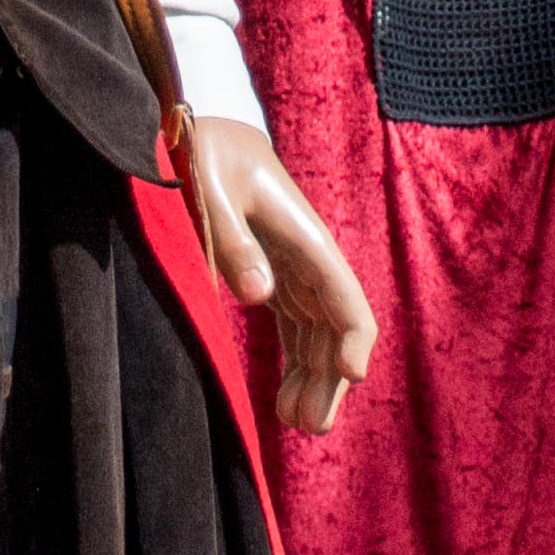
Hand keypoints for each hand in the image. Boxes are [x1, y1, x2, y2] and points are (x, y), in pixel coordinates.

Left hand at [178, 114, 375, 433]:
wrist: (201, 128)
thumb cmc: (203, 151)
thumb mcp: (207, 186)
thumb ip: (231, 239)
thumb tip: (261, 296)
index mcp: (304, 236)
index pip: (345, 297)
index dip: (354, 339)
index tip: (349, 377)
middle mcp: (309, 257)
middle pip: (337, 329)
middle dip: (331, 380)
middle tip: (309, 427)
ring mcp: (294, 268)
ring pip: (320, 336)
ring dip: (315, 379)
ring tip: (296, 424)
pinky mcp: (274, 274)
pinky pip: (298, 329)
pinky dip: (298, 365)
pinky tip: (286, 400)